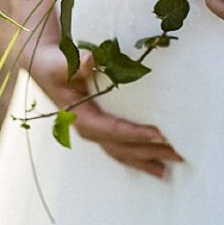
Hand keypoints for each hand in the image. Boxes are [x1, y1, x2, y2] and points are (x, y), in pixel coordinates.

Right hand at [29, 43, 183, 178]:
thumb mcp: (59, 63)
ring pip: (124, 152)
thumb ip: (74, 64)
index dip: (134, 134)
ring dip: (148, 158)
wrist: (45, 65)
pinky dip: (141, 155)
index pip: (111, 130)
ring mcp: (96, 131)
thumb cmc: (53, 64)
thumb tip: (89, 61)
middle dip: (150, 152)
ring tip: (174, 164)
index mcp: (79, 117)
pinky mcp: (102, 128)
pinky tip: (159, 163)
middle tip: (179, 152)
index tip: (158, 134)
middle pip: (122, 147)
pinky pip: (123, 146)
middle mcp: (88, 129)